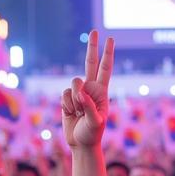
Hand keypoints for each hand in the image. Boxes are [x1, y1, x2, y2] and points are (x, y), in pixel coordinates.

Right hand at [61, 31, 112, 148]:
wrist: (81, 144)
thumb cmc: (92, 135)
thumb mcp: (96, 122)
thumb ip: (90, 106)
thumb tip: (80, 92)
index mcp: (102, 91)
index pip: (105, 69)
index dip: (107, 54)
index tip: (110, 39)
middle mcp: (90, 89)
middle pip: (90, 63)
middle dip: (92, 47)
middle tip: (94, 31)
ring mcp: (78, 93)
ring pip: (73, 84)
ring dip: (75, 100)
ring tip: (80, 113)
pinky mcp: (67, 99)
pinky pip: (63, 94)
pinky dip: (66, 105)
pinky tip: (71, 113)